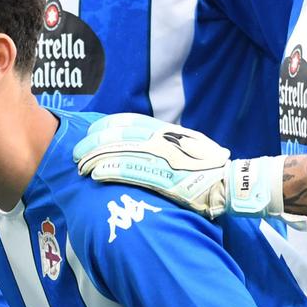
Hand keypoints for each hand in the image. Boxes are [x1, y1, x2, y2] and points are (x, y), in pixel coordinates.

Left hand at [73, 113, 240, 216]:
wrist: (230, 184)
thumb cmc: (207, 168)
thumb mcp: (187, 145)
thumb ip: (164, 141)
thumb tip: (141, 142)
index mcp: (168, 131)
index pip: (130, 122)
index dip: (106, 126)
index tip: (90, 132)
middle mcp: (164, 140)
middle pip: (120, 136)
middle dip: (94, 144)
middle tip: (77, 152)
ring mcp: (165, 158)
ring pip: (123, 153)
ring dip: (97, 159)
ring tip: (80, 165)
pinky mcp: (166, 178)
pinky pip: (134, 173)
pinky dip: (113, 172)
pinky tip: (96, 174)